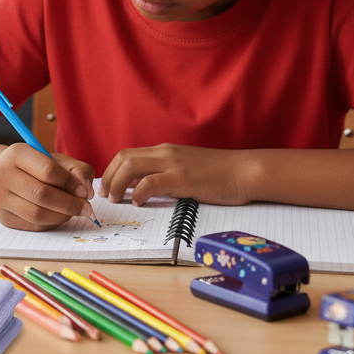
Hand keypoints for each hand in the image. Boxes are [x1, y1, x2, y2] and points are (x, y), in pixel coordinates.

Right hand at [0, 144, 95, 230]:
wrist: (1, 175)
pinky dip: (52, 223)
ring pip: (37, 214)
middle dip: (70, 204)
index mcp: (16, 154)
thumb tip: (86, 191)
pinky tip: (58, 215)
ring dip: (62, 216)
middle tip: (86, 208)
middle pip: (42, 195)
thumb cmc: (34, 166)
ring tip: (73, 211)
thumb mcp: (55, 159)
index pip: (48, 171)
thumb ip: (77, 170)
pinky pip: (34, 225)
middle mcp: (2, 175)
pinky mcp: (3, 217)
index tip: (85, 191)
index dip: (71, 183)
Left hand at [99, 144, 254, 206]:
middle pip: (123, 158)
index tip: (108, 187)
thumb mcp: (186, 171)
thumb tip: (144, 190)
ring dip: (118, 184)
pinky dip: (139, 192)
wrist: (246, 171)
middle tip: (107, 195)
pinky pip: (151, 182)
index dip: (112, 171)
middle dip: (109, 177)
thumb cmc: (219, 176)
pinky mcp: (183, 177)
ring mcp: (173, 163)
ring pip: (131, 166)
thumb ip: (165, 176)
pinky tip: (139, 202)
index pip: (127, 154)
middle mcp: (165, 153)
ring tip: (117, 199)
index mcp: (164, 151)